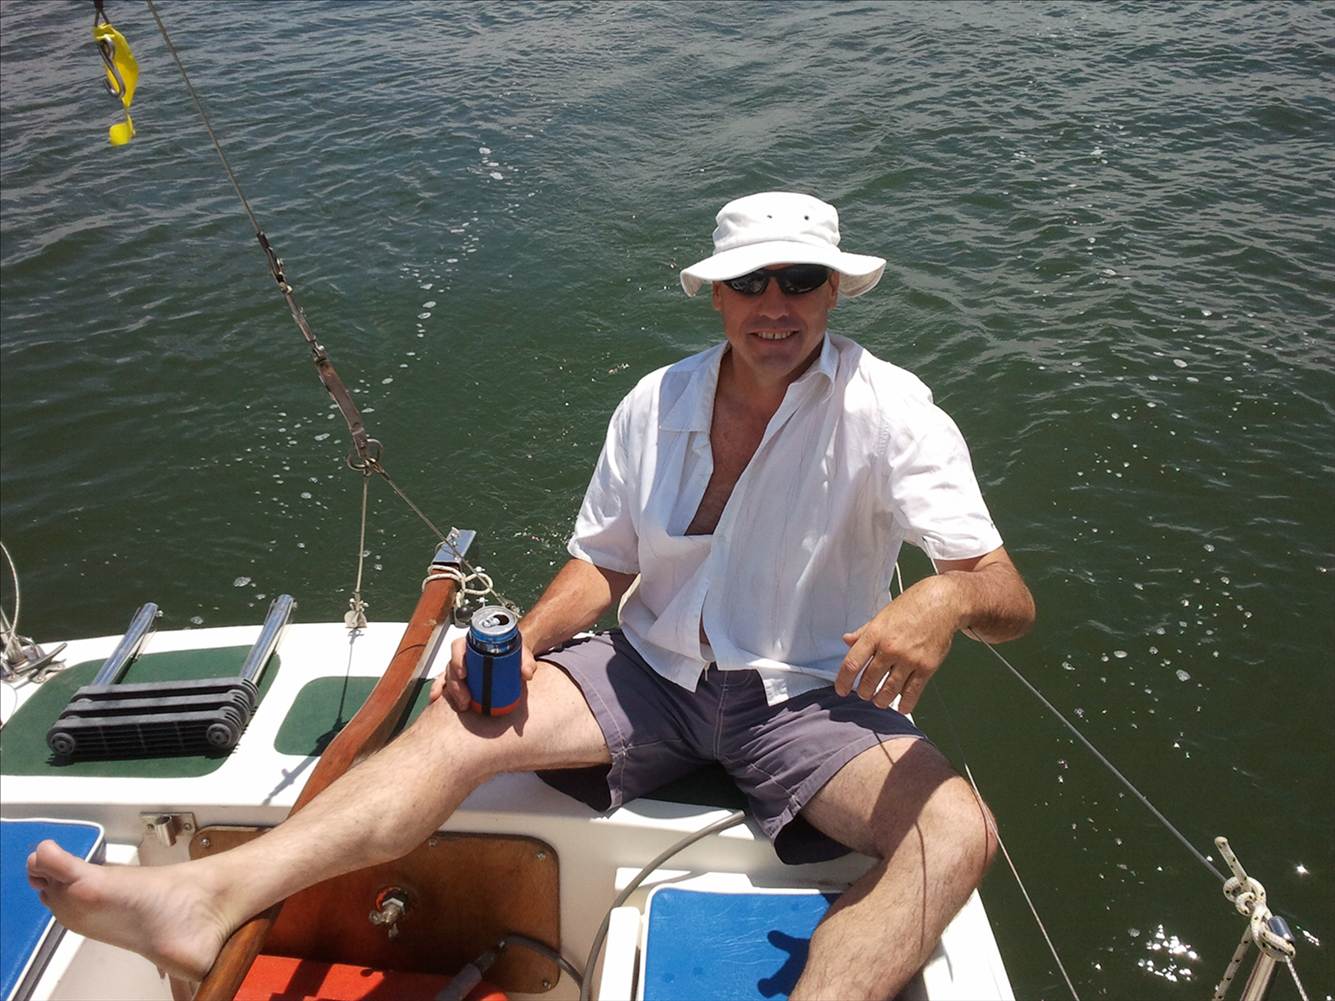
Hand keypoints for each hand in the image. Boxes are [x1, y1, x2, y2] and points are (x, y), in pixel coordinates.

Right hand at [430, 635, 539, 711]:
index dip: (458, 659)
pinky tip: (436, 701)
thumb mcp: (521, 653)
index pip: (459, 646)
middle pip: (451, 665)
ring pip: (447, 677)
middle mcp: (463, 654)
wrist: (513, 656)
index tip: (464, 673)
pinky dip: (439, 692)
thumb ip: (526, 662)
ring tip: (462, 705)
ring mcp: (460, 666)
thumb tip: (527, 673)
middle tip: (465, 698)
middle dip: (455, 684)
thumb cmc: (513, 651)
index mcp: (474, 642)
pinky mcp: (459, 678)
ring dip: (450, 692)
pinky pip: (444, 684)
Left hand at [834, 578, 960, 713]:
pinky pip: (913, 692)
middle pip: (869, 680)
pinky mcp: (927, 667)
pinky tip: (901, 707)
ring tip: (879, 701)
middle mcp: (890, 648)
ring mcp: (909, 659)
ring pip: (889, 690)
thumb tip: (846, 641)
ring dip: (881, 700)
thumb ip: (863, 632)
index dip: (843, 681)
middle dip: (864, 692)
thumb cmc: (910, 607)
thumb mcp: (882, 616)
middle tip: (865, 694)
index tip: (841, 690)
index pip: (852, 663)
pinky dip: (905, 703)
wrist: (941, 604)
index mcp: (875, 635)